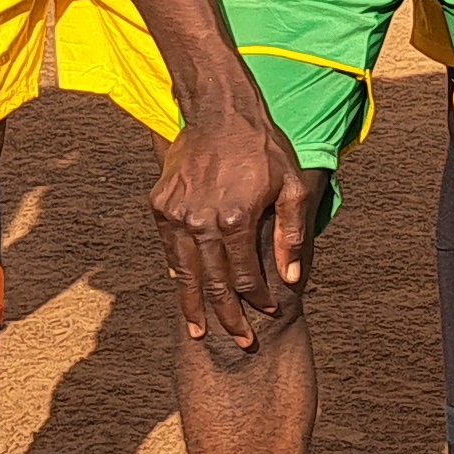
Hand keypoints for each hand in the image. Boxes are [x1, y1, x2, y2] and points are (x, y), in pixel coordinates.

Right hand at [152, 100, 312, 343]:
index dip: (257, 299)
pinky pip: (170, 249)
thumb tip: (292, 276)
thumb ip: (291, 233)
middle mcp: (202, 222)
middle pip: (214, 283)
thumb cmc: (263, 148)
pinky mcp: (161, 205)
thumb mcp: (292, 185)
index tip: (266, 313)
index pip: (245, 276)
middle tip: (238, 342)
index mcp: (236, 219)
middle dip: (227, 317)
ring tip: (199, 330)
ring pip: (186, 272)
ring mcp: (177, 215)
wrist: (220, 112)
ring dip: (193, 304)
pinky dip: (178, 272)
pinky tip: (184, 289)